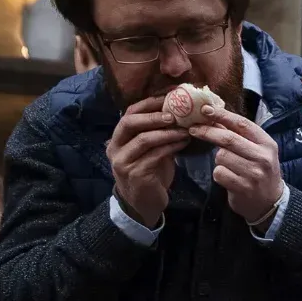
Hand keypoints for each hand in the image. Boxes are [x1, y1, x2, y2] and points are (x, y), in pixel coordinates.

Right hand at [106, 96, 187, 226]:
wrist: (144, 205)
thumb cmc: (151, 174)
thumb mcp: (153, 150)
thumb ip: (159, 133)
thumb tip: (182, 112)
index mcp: (118, 138)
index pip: (129, 113)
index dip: (149, 103)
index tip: (170, 96)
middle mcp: (115, 148)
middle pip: (129, 122)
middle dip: (153, 115)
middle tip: (175, 113)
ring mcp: (123, 162)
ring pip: (143, 139)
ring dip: (167, 132)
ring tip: (186, 129)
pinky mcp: (135, 174)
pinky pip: (154, 156)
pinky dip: (171, 147)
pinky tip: (184, 143)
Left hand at [187, 106, 284, 226]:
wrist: (270, 202)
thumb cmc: (260, 171)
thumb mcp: (257, 151)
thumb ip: (240, 136)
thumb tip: (214, 118)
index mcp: (267, 144)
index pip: (242, 124)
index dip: (222, 115)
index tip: (205, 109)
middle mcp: (262, 157)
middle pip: (228, 139)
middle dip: (208, 132)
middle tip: (193, 129)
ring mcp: (253, 173)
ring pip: (221, 157)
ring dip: (219, 160)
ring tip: (229, 166)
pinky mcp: (243, 187)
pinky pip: (219, 173)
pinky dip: (219, 174)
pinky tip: (229, 178)